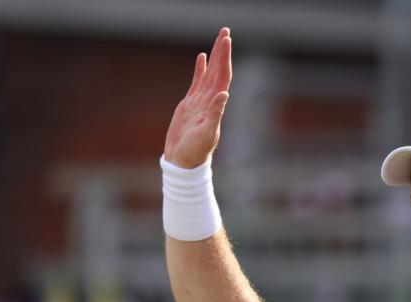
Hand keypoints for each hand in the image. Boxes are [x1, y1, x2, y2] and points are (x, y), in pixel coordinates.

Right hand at [164, 28, 232, 168]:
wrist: (184, 161)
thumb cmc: (195, 151)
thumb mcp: (206, 132)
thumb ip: (215, 113)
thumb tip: (223, 93)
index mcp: (216, 104)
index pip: (222, 76)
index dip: (224, 58)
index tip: (226, 41)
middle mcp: (211, 100)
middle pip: (218, 70)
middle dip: (222, 51)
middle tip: (225, 31)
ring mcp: (201, 101)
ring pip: (209, 73)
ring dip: (214, 57)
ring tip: (218, 39)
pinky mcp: (190, 104)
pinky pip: (197, 81)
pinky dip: (200, 69)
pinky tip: (202, 57)